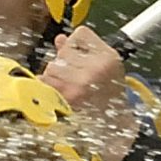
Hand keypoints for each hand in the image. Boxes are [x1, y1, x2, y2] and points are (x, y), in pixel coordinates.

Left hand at [44, 25, 138, 160]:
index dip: (75, 44)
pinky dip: (46, 89)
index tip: (80, 57)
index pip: (80, 34)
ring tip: (69, 89)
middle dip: (63, 64)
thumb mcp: (106, 68)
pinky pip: (45, 83)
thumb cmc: (110, 95)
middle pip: (62, 52)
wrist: (115, 127)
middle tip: (75, 79)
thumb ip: (82, 51)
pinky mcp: (67, 99)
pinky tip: (59, 96)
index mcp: (108, 57)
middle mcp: (96, 68)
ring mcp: (81, 84)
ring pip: (51, 67)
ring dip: (53, 77)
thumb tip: (59, 39)